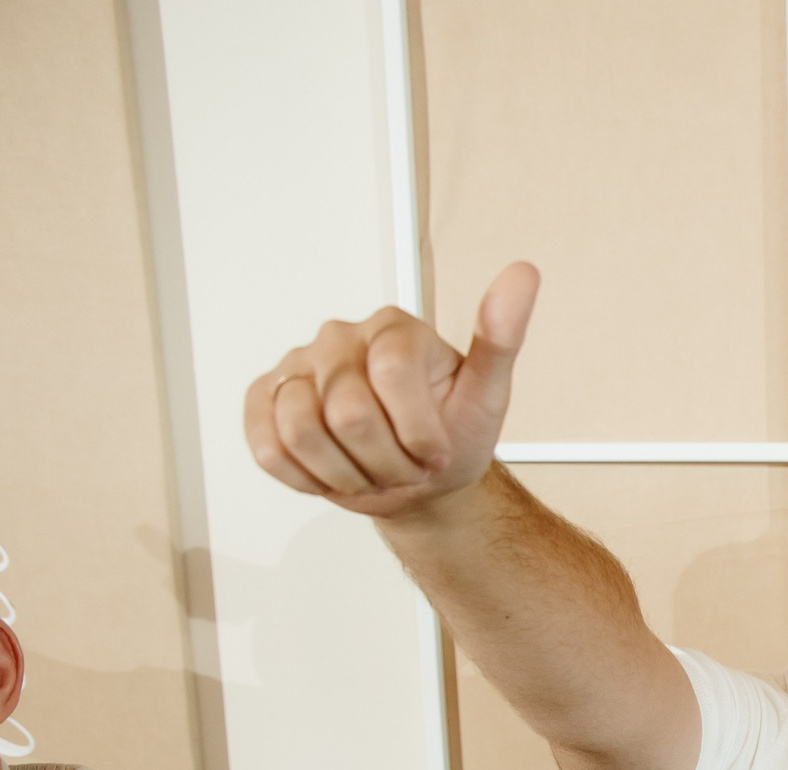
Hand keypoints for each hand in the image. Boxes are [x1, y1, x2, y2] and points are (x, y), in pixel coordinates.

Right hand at [245, 261, 540, 519]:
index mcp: (393, 328)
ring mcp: (297, 368)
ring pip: (302, 432)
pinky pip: (270, 448)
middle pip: (348, 414)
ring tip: (373, 468)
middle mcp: (340, 339)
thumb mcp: (489, 395)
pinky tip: (336, 468)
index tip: (435, 450)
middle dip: (386, 460)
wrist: (417, 477)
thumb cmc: (453, 434)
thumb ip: (501, 336)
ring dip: (347, 473)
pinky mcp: (265, 400)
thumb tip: (522, 274)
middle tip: (405, 464)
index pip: (392, 375)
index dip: (417, 431)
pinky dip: (307, 476)